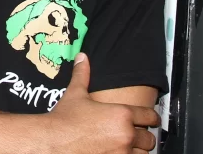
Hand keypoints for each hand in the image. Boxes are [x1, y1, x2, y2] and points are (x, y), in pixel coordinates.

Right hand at [45, 53, 159, 153]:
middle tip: (134, 135)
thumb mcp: (75, 94)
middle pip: (149, 138)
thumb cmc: (64, 120)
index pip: (150, 116)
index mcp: (121, 114)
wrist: (52, 141)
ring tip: (126, 146)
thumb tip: (82, 57)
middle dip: (142, 137)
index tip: (149, 119)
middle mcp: (126, 135)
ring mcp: (122, 153)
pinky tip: (117, 153)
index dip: (150, 117)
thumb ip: (82, 74)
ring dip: (136, 151)